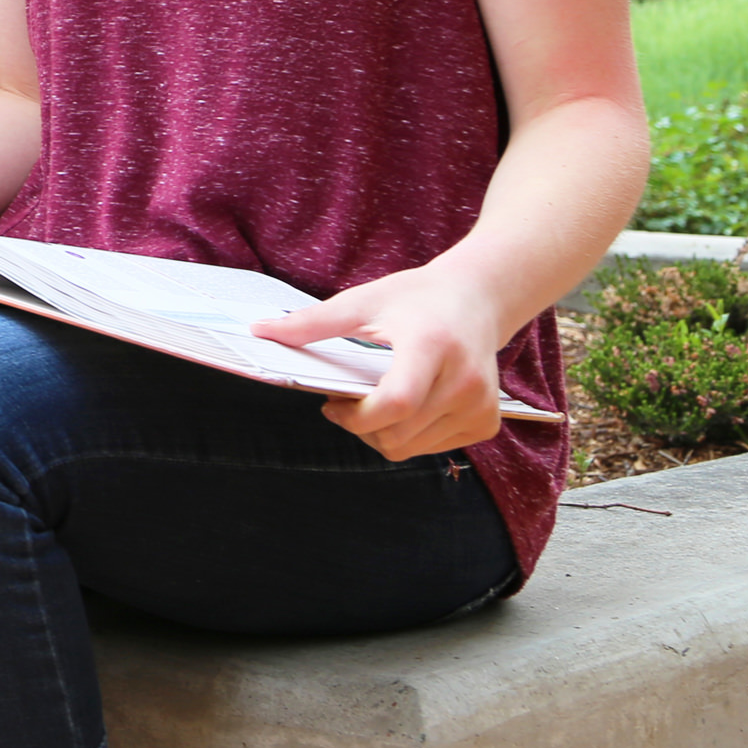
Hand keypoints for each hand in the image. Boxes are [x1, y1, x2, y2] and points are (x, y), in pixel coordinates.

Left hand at [256, 266, 511, 461]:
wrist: (477, 299)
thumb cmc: (416, 299)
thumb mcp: (362, 301)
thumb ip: (312, 322)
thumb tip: (260, 331)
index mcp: (433, 346)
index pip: (396, 403)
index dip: (355, 416)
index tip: (331, 404)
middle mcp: (465, 381)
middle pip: (397, 434)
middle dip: (359, 426)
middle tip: (344, 401)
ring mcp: (481, 406)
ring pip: (410, 448)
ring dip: (380, 434)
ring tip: (373, 400)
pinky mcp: (487, 423)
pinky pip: (431, 449)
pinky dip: (407, 436)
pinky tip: (404, 407)